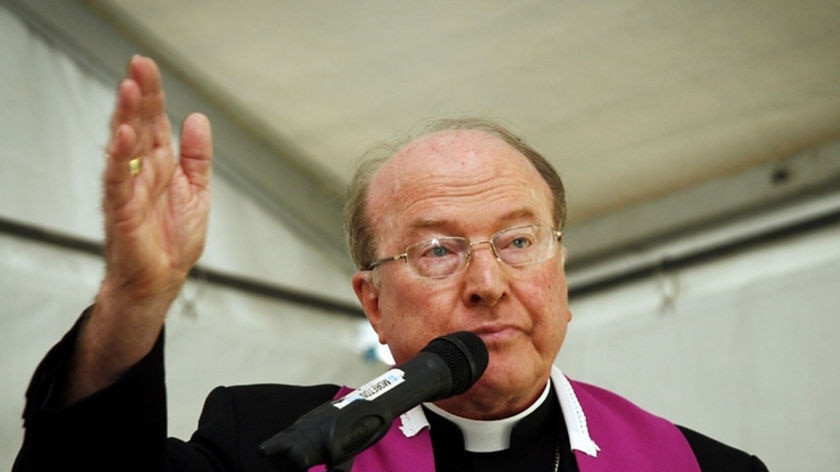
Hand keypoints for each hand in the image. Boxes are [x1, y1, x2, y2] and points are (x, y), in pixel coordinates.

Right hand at [66, 55, 212, 401]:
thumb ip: (196, 157)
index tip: (147, 67)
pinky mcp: (121, 211)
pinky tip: (122, 135)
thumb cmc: (173, 241)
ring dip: (125, 117)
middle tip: (138, 65)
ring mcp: (128, 190)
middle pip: (138, 127)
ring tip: (128, 89)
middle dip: (138, 96)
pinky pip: (118, 180)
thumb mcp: (196, 191)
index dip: (152, 96)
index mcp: (161, 167)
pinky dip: (120, 158)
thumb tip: (197, 119)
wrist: (161, 282)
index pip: (154, 123)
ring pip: (124, 148)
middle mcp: (141, 173)